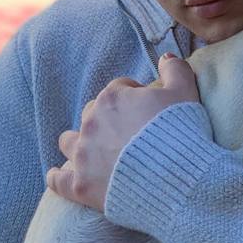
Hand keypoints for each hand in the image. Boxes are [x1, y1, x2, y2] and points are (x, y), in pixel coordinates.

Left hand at [46, 52, 198, 210]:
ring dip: (78, 142)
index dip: (135, 96)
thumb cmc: (180, 132)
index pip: (119, 87)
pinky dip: (58, 177)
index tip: (148, 109)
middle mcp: (92, 123)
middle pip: (93, 112)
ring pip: (69, 141)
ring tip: (92, 149)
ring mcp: (83, 156)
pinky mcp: (80, 186)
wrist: (176, 178)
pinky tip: (58, 175)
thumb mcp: (185, 91)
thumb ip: (175, 68)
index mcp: (113, 98)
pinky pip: (59, 180)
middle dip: (108, 118)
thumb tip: (166, 57)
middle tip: (129, 131)